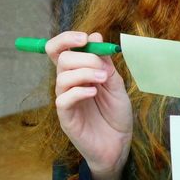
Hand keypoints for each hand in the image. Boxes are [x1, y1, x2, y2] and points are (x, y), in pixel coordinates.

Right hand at [49, 31, 132, 179]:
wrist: (119, 144)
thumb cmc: (116, 114)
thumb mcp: (116, 83)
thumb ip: (105, 62)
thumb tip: (95, 36)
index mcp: (78, 72)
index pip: (59, 49)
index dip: (66, 39)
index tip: (85, 38)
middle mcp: (68, 84)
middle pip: (61, 59)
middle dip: (83, 57)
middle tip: (102, 67)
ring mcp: (66, 100)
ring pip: (62, 77)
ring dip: (85, 73)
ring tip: (103, 80)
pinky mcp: (66, 118)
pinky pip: (63, 99)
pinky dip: (79, 91)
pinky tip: (94, 92)